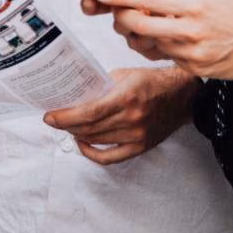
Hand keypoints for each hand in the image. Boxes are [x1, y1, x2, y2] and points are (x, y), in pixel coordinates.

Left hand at [41, 67, 195, 164]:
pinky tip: (83, 143)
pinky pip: (110, 157)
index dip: (65, 117)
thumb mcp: (125, 75)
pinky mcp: (141, 147)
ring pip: (96, 141)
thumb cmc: (153, 82)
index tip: (49, 116)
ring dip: (77, 134)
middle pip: (88, 128)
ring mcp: (137, 136)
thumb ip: (101, 85)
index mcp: (126, 97)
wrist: (183, 96)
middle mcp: (132, 119)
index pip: (88, 113)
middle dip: (66, 125)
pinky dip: (92, 153)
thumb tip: (75, 94)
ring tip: (67, 126)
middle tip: (53, 120)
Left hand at [83, 0, 232, 79]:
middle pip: (140, 25)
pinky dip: (159, 45)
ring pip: (150, 42)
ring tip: (148, 21)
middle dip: (122, 17)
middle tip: (119, 11)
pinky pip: (164, 55)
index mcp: (194, 5)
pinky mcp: (193, 68)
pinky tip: (168, 36)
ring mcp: (191, 52)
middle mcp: (191, 30)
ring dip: (140, 32)